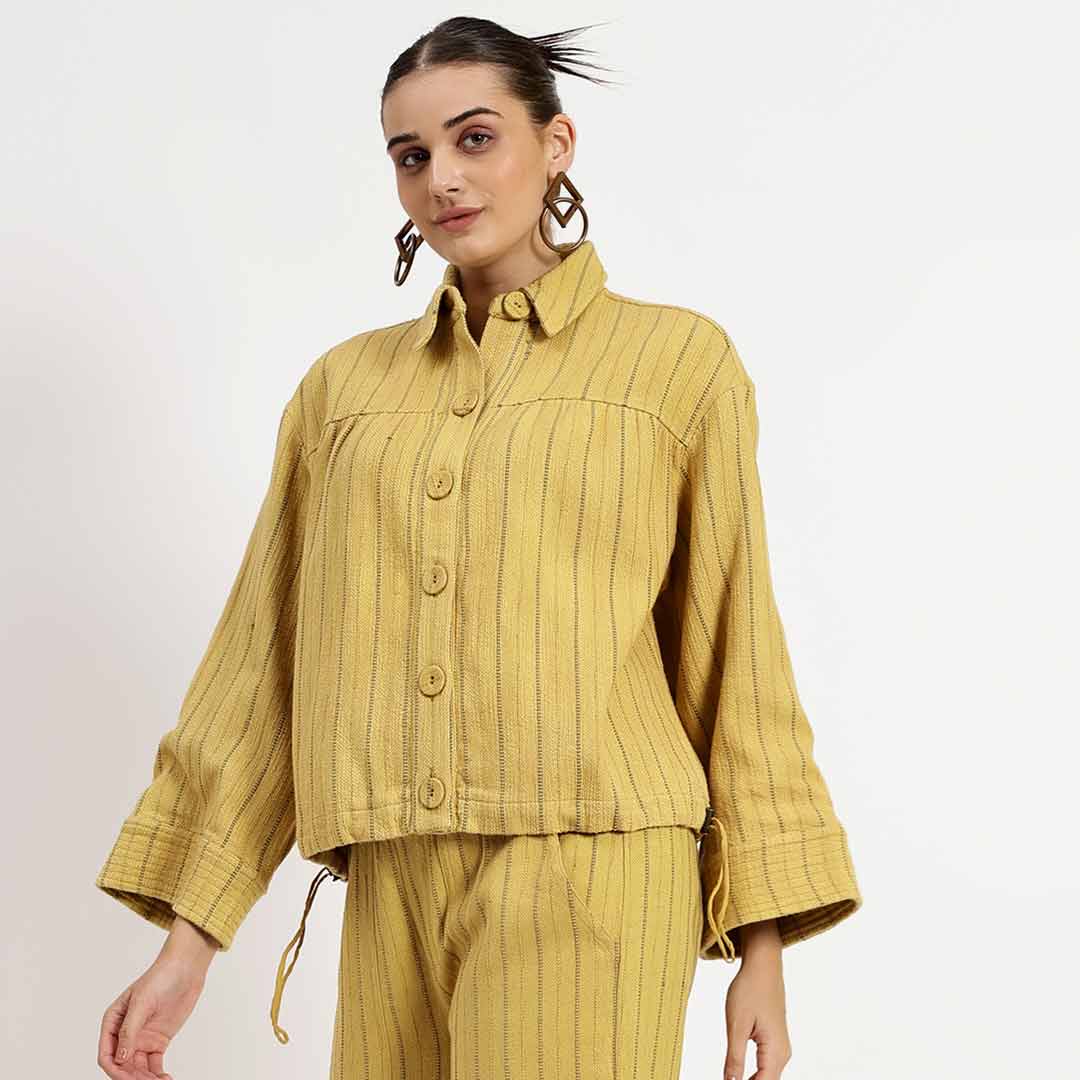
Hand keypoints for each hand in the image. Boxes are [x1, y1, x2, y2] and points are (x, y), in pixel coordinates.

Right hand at [97, 915, 218, 1076]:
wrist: (186, 968)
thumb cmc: (161, 977)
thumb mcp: (142, 1002)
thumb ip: (129, 1031)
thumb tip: (120, 1059)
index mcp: (113, 1022)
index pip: (107, 1054)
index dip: (115, 1069)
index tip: (128, 1078)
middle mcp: (125, 1033)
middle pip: (123, 1066)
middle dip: (132, 1078)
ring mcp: (142, 1038)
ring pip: (137, 1069)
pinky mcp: (158, 1042)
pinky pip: (153, 1065)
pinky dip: (157, 1076)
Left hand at [722, 920, 792, 1079]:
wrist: (763, 966)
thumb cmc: (749, 989)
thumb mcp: (736, 1025)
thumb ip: (734, 1058)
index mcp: (775, 1052)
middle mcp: (783, 1054)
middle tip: (727, 1079)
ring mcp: (780, 1048)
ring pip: (766, 1077)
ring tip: (731, 1079)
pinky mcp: (774, 1042)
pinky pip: (766, 1067)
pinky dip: (754, 1075)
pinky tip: (739, 1076)